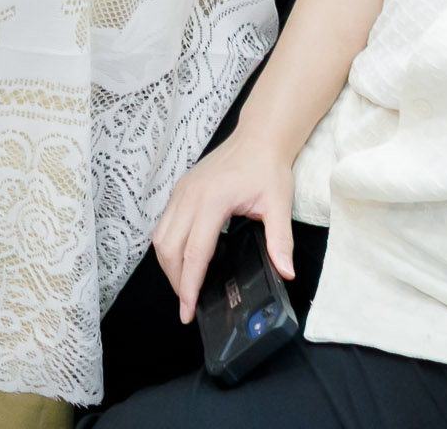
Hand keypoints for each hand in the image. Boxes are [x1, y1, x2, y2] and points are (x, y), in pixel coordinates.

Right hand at [148, 130, 300, 322]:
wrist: (258, 137)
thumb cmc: (267, 168)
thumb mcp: (280, 205)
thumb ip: (281, 241)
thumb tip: (286, 273)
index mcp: (212, 200)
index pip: (195, 251)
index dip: (190, 284)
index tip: (189, 309)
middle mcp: (189, 196)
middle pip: (169, 248)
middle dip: (176, 281)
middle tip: (188, 305)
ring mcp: (181, 192)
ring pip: (160, 237)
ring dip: (168, 266)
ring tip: (184, 287)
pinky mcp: (180, 190)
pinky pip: (164, 225)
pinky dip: (169, 248)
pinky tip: (183, 260)